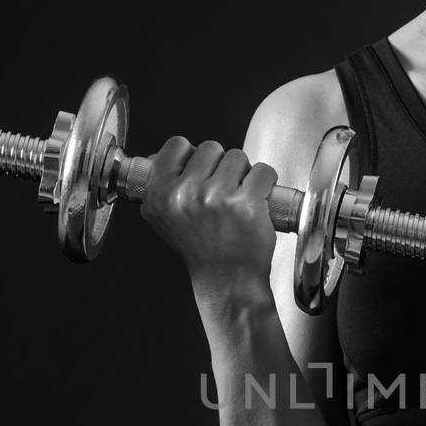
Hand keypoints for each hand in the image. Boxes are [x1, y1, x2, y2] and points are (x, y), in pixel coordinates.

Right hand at [140, 136, 278, 297]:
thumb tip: (158, 157)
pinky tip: (259, 198)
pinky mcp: (246, 203)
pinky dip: (266, 181)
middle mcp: (185, 195)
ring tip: (239, 197)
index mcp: (160, 195)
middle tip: (223, 191)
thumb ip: (160, 187)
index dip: (193, 154)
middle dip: (221, 165)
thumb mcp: (164, 219)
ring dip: (244, 173)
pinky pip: (263, 171)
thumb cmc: (201, 249)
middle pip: (211, 148)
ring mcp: (216, 198)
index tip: (202, 171)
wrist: (227, 279)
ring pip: (238, 157)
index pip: (177, 146)